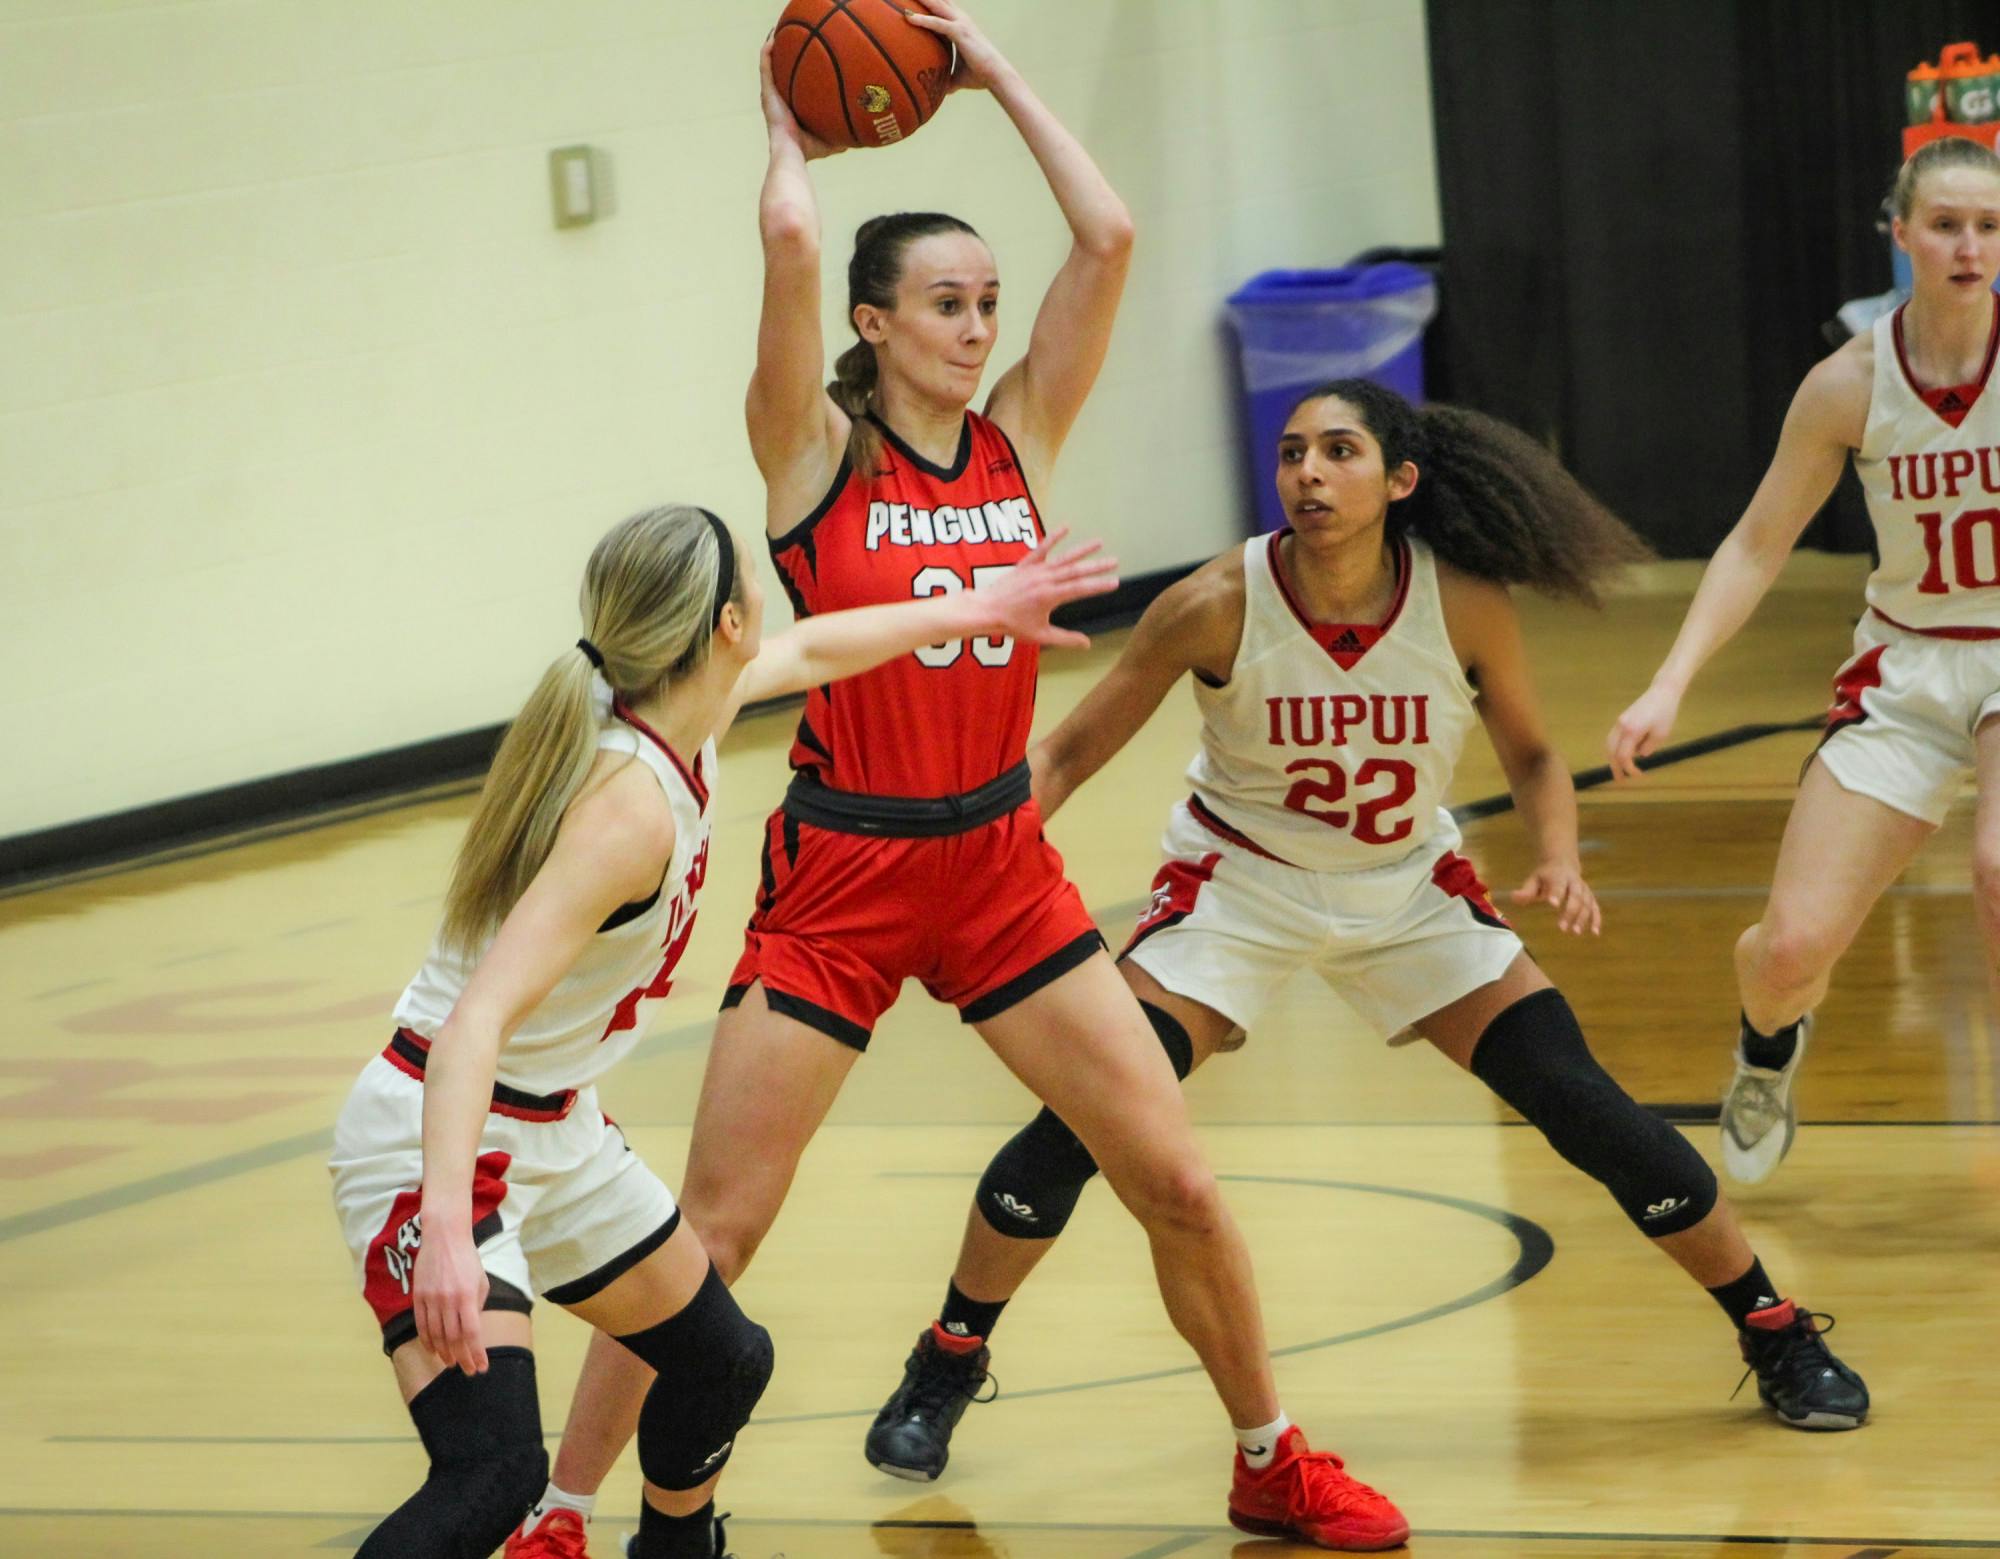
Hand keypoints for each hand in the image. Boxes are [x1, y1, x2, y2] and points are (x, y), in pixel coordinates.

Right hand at [411, 1218, 489, 1374]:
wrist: (444, 1237)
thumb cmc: (468, 1259)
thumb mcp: (481, 1281)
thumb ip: (477, 1306)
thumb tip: (472, 1330)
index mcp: (468, 1296)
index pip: (472, 1333)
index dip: (476, 1353)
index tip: (481, 1367)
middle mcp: (448, 1300)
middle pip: (454, 1339)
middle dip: (462, 1358)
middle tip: (468, 1371)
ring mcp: (431, 1298)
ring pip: (436, 1335)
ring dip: (444, 1353)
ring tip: (452, 1363)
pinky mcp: (418, 1296)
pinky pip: (421, 1325)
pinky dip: (427, 1341)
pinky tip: (433, 1350)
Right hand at [760, 33, 841, 160]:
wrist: (791, 152)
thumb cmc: (808, 151)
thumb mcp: (830, 142)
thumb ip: (842, 137)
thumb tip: (860, 138)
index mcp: (790, 109)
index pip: (792, 88)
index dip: (796, 76)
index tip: (807, 63)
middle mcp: (778, 100)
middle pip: (780, 73)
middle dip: (785, 58)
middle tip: (794, 43)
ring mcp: (770, 95)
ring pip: (769, 65)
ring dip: (774, 49)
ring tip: (780, 33)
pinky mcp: (766, 92)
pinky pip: (766, 66)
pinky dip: (768, 52)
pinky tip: (773, 38)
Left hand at [903, 0, 1007, 94]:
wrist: (997, 76)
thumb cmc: (981, 76)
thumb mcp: (960, 76)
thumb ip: (949, 79)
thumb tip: (940, 91)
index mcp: (959, 25)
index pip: (941, 8)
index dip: (928, 2)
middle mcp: (960, 20)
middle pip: (938, 1)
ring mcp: (961, 24)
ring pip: (936, 6)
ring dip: (922, 0)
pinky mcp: (960, 33)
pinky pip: (938, 24)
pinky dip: (923, 20)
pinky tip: (908, 17)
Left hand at [975, 527, 1117, 648]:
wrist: (986, 611)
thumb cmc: (1012, 625)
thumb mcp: (1041, 636)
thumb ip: (1065, 638)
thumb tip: (1087, 644)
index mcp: (1051, 596)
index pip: (1080, 589)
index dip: (1098, 585)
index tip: (1115, 582)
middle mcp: (1046, 580)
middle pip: (1076, 570)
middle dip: (1097, 566)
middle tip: (1115, 560)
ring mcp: (1036, 570)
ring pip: (1063, 557)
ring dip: (1082, 550)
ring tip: (1099, 541)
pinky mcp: (1026, 565)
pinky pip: (1042, 548)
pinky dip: (1054, 537)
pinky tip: (1066, 527)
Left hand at [1511, 862, 1600, 935]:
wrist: (1562, 863)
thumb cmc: (1544, 876)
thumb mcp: (1533, 879)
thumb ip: (1526, 890)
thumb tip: (1514, 897)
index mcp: (1559, 876)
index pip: (1558, 885)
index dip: (1556, 894)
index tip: (1552, 904)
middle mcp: (1574, 882)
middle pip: (1575, 896)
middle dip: (1570, 912)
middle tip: (1562, 928)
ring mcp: (1584, 889)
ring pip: (1587, 903)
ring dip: (1583, 918)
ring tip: (1575, 932)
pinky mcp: (1590, 897)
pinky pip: (1595, 908)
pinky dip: (1596, 919)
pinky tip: (1594, 932)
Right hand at [1605, 680, 1683, 779]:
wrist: (1662, 692)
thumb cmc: (1665, 713)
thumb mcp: (1661, 735)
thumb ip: (1648, 748)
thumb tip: (1639, 754)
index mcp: (1631, 732)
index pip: (1624, 756)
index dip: (1629, 769)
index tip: (1638, 776)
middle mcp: (1621, 727)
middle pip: (1610, 751)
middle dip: (1614, 766)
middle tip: (1619, 779)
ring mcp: (1619, 722)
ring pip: (1609, 744)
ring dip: (1613, 757)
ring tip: (1619, 768)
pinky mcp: (1621, 719)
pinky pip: (1613, 737)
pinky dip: (1615, 748)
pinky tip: (1624, 753)